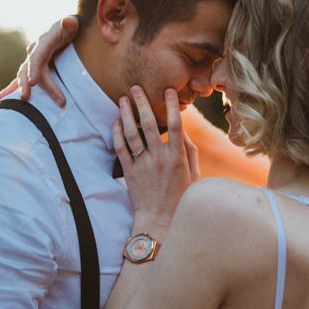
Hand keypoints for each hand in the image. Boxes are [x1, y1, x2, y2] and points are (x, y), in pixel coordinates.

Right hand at [0, 16, 79, 105]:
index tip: (32, 82)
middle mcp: (35, 51)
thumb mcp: (74, 23)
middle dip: (27, 84)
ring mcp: (32, 60)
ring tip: (20, 101)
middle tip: (26, 98)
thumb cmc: (73, 27)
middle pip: (28, 69)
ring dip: (20, 88)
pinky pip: (22, 79)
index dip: (33, 69)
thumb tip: (68, 22)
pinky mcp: (33, 67)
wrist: (68, 28)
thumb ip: (71, 23)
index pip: (37, 57)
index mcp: (44, 41)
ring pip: (23, 76)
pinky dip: (10, 89)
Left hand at [114, 87, 198, 236]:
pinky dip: (117, 133)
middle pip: (149, 124)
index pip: (175, 125)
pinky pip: (121, 149)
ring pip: (132, 134)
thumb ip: (190, 151)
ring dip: (126, 114)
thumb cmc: (180, 199)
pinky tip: (116, 122)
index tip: (168, 90)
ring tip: (123, 99)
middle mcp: (159, 158)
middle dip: (142, 103)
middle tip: (136, 87)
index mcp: (177, 158)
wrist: (159, 221)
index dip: (171, 106)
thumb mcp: (193, 175)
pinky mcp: (129, 172)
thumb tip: (182, 131)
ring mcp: (142, 165)